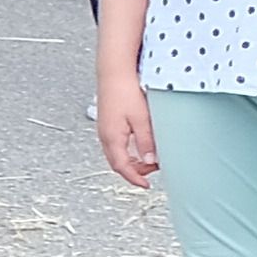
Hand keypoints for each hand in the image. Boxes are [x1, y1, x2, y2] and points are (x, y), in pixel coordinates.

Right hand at [100, 70, 157, 188]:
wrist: (114, 71)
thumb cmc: (125, 90)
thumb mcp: (142, 119)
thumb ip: (146, 142)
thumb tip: (151, 161)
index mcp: (112, 137)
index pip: (122, 167)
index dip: (134, 179)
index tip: (145, 186)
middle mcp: (105, 135)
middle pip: (117, 162)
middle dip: (134, 171)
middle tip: (151, 171)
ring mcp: (105, 128)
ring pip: (116, 153)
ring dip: (131, 160)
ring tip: (148, 158)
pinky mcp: (108, 121)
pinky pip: (116, 143)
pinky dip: (127, 150)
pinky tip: (138, 144)